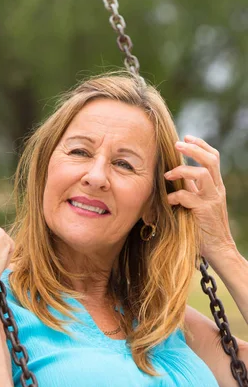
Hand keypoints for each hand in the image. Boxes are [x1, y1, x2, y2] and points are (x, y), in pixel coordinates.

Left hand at [164, 135, 235, 261]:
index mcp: (216, 186)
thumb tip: (174, 179)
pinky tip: (167, 201)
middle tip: (177, 143)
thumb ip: (191, 191)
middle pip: (211, 159)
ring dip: (182, 170)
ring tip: (168, 174)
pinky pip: (189, 197)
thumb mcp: (199, 204)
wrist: (220, 250)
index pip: (213, 158)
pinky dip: (175, 196)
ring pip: (202, 173)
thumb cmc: (205, 228)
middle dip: (193, 148)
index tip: (186, 137)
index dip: (201, 145)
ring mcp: (212, 200)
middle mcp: (217, 189)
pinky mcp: (205, 211)